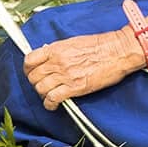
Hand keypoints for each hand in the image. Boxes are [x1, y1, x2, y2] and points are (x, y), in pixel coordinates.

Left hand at [23, 28, 146, 110]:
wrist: (119, 51)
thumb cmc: (102, 45)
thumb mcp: (75, 42)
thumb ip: (59, 50)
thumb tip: (50, 57)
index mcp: (57, 48)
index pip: (30, 60)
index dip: (28, 69)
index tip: (32, 72)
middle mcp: (58, 61)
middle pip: (33, 76)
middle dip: (36, 83)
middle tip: (43, 85)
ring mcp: (65, 75)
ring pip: (41, 88)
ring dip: (43, 94)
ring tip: (49, 95)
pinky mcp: (75, 87)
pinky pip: (53, 98)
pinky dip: (50, 104)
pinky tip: (53, 104)